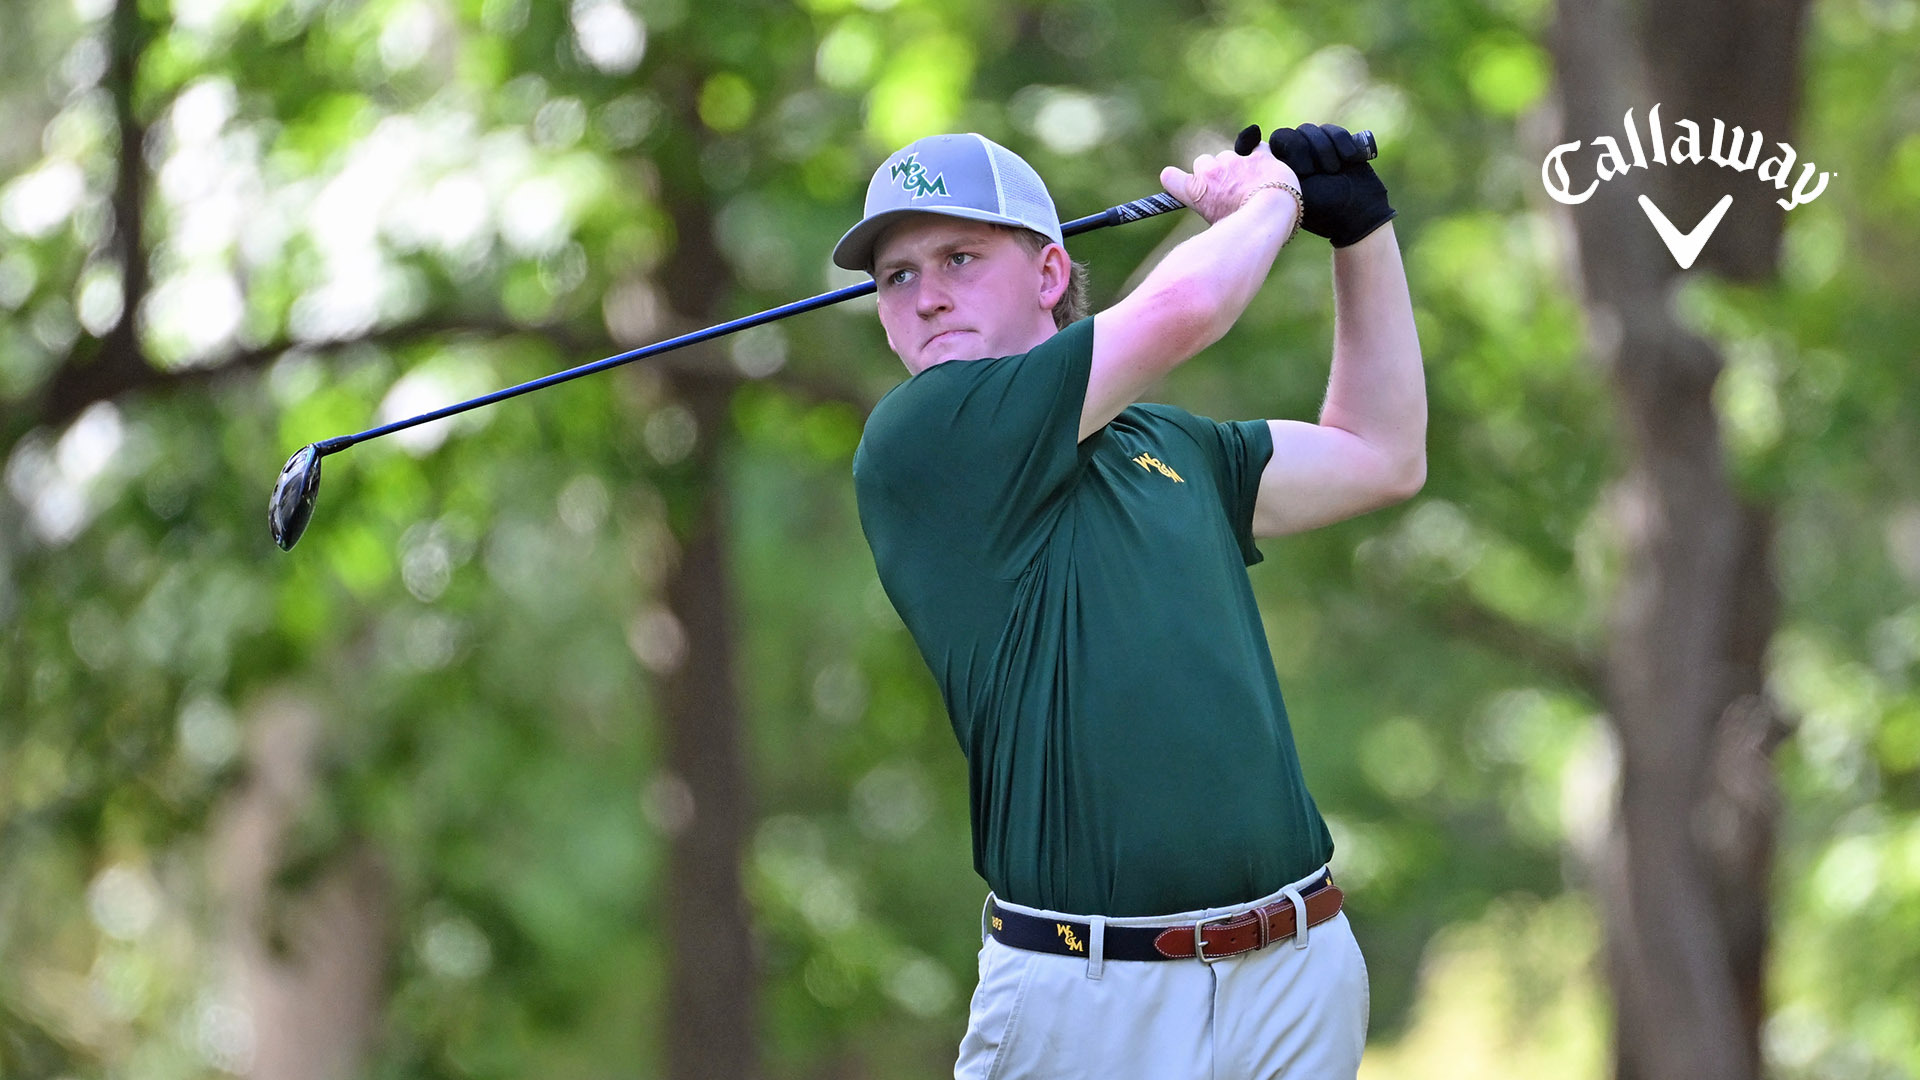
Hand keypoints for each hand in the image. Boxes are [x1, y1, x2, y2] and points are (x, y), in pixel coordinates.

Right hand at [1159, 134, 1301, 226]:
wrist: (1269, 217)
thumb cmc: (1244, 231)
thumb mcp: (1217, 229)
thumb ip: (1209, 214)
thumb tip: (1209, 225)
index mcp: (1197, 192)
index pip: (1171, 178)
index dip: (1174, 178)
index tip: (1174, 178)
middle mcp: (1211, 172)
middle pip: (1203, 163)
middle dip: (1214, 172)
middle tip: (1228, 190)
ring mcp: (1234, 161)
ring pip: (1230, 155)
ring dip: (1238, 166)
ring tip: (1253, 186)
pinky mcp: (1257, 154)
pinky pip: (1256, 147)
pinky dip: (1260, 156)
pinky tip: (1267, 171)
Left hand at [1267, 123, 1394, 246]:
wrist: (1359, 211)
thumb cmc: (1323, 208)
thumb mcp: (1294, 192)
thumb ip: (1277, 171)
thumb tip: (1261, 144)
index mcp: (1278, 172)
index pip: (1276, 142)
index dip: (1292, 151)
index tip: (1306, 171)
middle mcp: (1292, 159)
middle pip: (1290, 134)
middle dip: (1306, 150)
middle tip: (1318, 171)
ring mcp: (1312, 151)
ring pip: (1310, 130)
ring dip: (1325, 148)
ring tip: (1334, 170)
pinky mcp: (1334, 145)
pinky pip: (1332, 131)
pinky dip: (1342, 142)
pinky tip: (1349, 158)